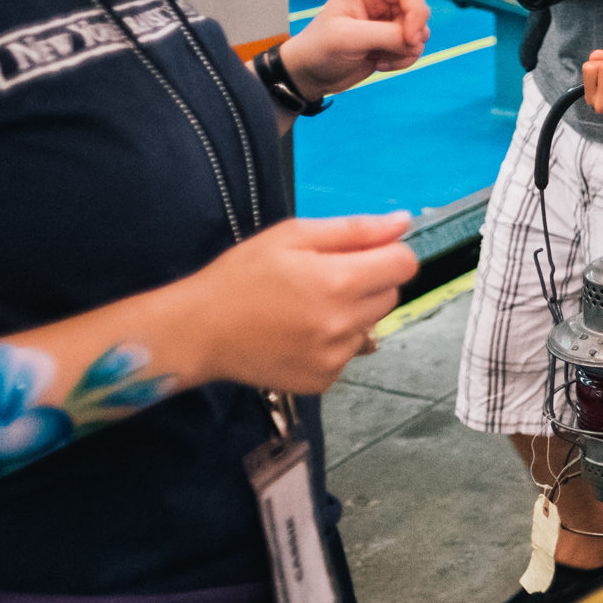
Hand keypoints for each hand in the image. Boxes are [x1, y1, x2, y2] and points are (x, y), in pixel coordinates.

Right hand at [190, 213, 418, 393]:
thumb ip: (355, 229)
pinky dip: (334, 341)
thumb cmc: (241, 275)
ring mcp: (335, 358)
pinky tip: (299, 332)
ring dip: (352, 312)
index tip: (360, 252)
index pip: (404, 265)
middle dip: (369, 281)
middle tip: (325, 276)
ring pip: (371, 325)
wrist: (199, 331)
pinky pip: (348, 353)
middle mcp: (344, 325)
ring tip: (307, 306)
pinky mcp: (324, 380)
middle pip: (390, 295)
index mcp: (340, 282)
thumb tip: (403, 221)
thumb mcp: (293, 236)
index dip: (386, 252)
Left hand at [282, 0, 429, 97]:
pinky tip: (379, 62)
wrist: (311, 74)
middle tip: (388, 52)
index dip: (417, 14)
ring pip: (420, 30)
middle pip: (419, 10)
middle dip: (410, 36)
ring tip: (379, 58)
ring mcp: (388, 17)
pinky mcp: (392, 37)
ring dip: (405, 50)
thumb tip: (416, 41)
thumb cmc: (320, 50)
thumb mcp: (349, 39)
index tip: (409, 40)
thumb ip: (387, 35)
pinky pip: (414, 46)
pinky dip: (402, 58)